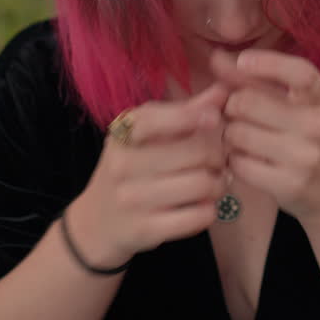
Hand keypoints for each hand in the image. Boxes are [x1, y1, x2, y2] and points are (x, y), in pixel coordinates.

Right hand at [69, 84, 228, 267]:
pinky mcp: (146, 229)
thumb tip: (223, 90)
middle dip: (218, 156)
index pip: (155, 118)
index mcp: (123, 134)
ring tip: (215, 183)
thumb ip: (185, 111)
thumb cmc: (131, 170)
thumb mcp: (147, 136)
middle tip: (219, 161)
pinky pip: (198, 216)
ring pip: (202, 184)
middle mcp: (123, 164)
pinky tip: (203, 206)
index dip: (191, 116)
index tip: (214, 119)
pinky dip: (210, 210)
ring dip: (219, 184)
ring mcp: (132, 199)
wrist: (97, 223)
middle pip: (194, 152)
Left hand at [211, 49, 319, 220]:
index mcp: (319, 98)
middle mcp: (317, 125)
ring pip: (237, 133)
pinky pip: (238, 163)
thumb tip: (215, 57)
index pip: (300, 73)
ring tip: (241, 139)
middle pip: (247, 102)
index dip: (268, 63)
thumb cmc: (303, 137)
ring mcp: (305, 156)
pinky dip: (233, 160)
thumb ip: (253, 79)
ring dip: (229, 135)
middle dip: (231, 106)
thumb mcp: (291, 104)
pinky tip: (245, 160)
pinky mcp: (289, 184)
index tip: (243, 61)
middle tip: (235, 114)